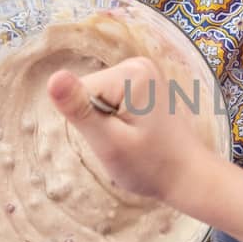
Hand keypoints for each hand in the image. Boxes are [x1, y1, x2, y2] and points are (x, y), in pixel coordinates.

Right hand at [48, 57, 221, 204]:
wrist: (188, 177)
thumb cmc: (151, 166)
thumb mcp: (109, 143)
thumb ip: (80, 110)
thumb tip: (53, 77)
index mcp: (131, 73)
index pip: (80, 93)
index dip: (91, 123)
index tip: (117, 138)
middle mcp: (137, 64)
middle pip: (89, 92)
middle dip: (99, 122)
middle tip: (126, 142)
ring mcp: (142, 73)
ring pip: (97, 99)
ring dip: (107, 123)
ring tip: (134, 139)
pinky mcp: (142, 84)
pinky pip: (110, 101)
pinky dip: (117, 121)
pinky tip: (138, 133)